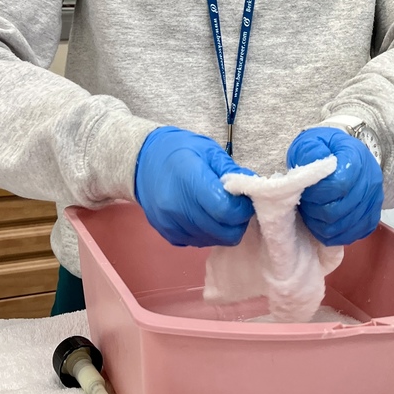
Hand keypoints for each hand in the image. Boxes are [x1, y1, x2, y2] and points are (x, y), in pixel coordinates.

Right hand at [134, 127, 253, 246]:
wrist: (142, 162)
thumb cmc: (179, 151)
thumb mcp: (208, 150)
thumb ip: (231, 172)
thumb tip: (252, 188)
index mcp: (189, 180)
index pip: (225, 210)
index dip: (242, 207)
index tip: (244, 198)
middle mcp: (177, 207)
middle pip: (223, 231)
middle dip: (238, 221)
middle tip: (236, 205)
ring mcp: (171, 224)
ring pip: (214, 240)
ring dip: (224, 228)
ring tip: (220, 209)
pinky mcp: (168, 235)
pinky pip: (200, 242)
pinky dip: (209, 232)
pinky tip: (205, 215)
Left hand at [286, 127, 383, 245]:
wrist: (342, 154)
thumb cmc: (323, 148)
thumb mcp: (311, 142)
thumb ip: (310, 152)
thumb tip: (317, 168)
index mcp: (355, 157)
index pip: (339, 185)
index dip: (318, 194)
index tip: (305, 192)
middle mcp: (370, 178)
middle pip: (342, 209)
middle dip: (317, 212)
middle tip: (306, 206)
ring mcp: (375, 197)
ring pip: (349, 224)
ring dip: (325, 226)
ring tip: (313, 216)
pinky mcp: (374, 212)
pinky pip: (358, 232)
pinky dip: (339, 236)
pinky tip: (325, 229)